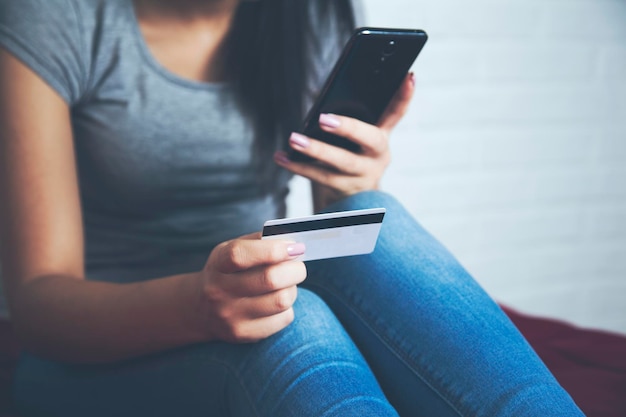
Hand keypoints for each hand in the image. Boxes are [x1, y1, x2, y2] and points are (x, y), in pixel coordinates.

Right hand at [199, 233, 306, 342]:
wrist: (202, 309)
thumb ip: (259, 242)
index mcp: (218, 264)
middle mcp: (219, 291)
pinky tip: (277, 302)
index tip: (293, 247)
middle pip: (269, 279)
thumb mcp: (232, 250)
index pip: (241, 255)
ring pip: (281, 300)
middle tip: (298, 267)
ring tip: (287, 285)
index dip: (272, 250)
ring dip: (292, 289)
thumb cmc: (228, 272)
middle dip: (295, 270)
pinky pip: (283, 318)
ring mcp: (230, 316)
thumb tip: (292, 243)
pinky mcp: (244, 334)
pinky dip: (288, 308)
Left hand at [274, 72, 414, 206]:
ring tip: (294, 139)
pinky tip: (281, 157)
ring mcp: (364, 175)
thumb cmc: (352, 157)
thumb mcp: (357, 139)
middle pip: (369, 140)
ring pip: (341, 163)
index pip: (396, 112)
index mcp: (382, 136)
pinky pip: (320, 177)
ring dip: (316, 150)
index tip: (408, 76)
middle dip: (348, 128)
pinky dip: (299, 166)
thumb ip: (351, 119)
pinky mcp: (345, 189)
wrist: (355, 198)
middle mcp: (378, 156)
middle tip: (324, 118)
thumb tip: (322, 103)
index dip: (405, 96)